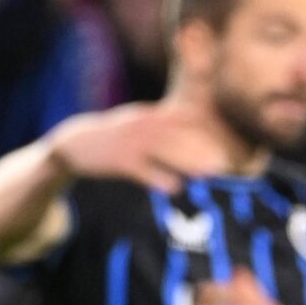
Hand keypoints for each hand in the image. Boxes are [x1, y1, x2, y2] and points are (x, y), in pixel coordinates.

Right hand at [48, 103, 231, 195]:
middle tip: (228, 163)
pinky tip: (175, 188)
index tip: (231, 142)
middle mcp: (142, 125)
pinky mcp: (118, 161)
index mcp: (150, 116)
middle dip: (204, 147)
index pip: (183, 118)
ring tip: (211, 174)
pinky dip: (158, 178)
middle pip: (178, 135)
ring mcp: (130, 143)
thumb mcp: (139, 126)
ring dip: (189, 162)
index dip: (208, 129)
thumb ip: (166, 130)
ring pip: (163, 151)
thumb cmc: (117, 140)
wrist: (74, 144)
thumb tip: (198, 136)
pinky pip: (141, 170)